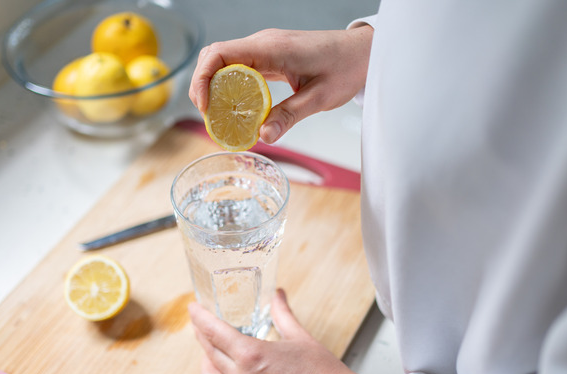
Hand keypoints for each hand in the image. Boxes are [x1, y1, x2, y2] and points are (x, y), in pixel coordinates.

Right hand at [189, 26, 373, 143]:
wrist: (363, 52)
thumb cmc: (345, 68)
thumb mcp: (319, 97)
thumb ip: (289, 116)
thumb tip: (264, 136)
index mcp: (272, 48)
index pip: (220, 54)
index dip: (202, 79)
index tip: (204, 106)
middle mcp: (263, 44)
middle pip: (215, 57)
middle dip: (203, 85)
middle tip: (209, 117)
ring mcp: (265, 48)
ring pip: (224, 61)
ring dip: (214, 86)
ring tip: (219, 115)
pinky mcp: (269, 56)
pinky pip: (240, 67)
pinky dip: (230, 85)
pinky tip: (235, 107)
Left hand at [189, 289, 385, 373]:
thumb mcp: (300, 336)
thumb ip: (282, 313)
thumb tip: (277, 295)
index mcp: (252, 355)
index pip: (213, 331)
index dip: (200, 317)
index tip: (193, 308)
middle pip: (207, 352)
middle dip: (201, 334)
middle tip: (201, 324)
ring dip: (206, 362)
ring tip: (213, 352)